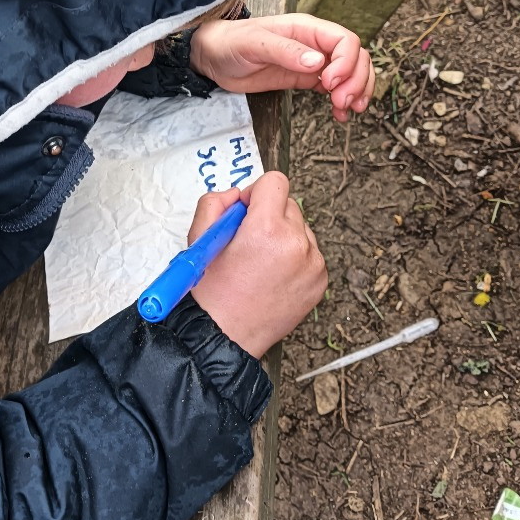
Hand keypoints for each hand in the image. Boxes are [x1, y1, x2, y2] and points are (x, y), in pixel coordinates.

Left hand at [189, 13, 374, 121]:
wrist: (214, 57)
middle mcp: (314, 44)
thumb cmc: (230, 42)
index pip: (345, 41)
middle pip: (356, 57)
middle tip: (342, 102)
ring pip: (351, 72)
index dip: (346, 63)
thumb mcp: (254, 44)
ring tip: (347, 110)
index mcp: (307, 29)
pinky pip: (335, 87)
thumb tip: (317, 63)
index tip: (329, 83)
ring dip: (357, 90)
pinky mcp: (305, 78)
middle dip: (356, 80)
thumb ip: (285, 51)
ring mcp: (312, 62)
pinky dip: (343, 99)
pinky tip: (340, 113)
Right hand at [189, 175, 325, 358]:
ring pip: (300, 229)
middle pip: (288, 205)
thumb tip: (236, 195)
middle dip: (268, 216)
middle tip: (247, 242)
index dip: (255, 192)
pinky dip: (294, 258)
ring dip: (283, 237)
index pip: (275, 182)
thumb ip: (215, 203)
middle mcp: (296, 244)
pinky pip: (310, 253)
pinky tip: (273, 276)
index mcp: (267, 229)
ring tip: (260, 263)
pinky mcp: (320, 280)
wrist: (224, 337)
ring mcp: (313, 264)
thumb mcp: (199, 239)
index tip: (245, 211)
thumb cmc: (212, 294)